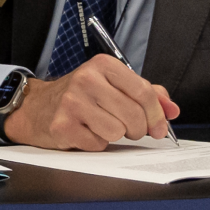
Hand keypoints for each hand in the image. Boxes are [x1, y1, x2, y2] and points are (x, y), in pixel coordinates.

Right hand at [3, 54, 179, 150]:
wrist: (37, 107)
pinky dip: (95, 143)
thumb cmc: (80, 97)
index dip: (156, 114)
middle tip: (128, 129)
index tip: (159, 128)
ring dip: (113, 135)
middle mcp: (86, 79)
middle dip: (137, 129)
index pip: (143, 91)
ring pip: (117, 132)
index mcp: (102, 65)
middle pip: (133, 115)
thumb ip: (145, 94)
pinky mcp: (63, 125)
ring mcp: (72, 102)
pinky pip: (97, 144)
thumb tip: (171, 110)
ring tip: (99, 126)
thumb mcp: (112, 85)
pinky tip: (85, 132)